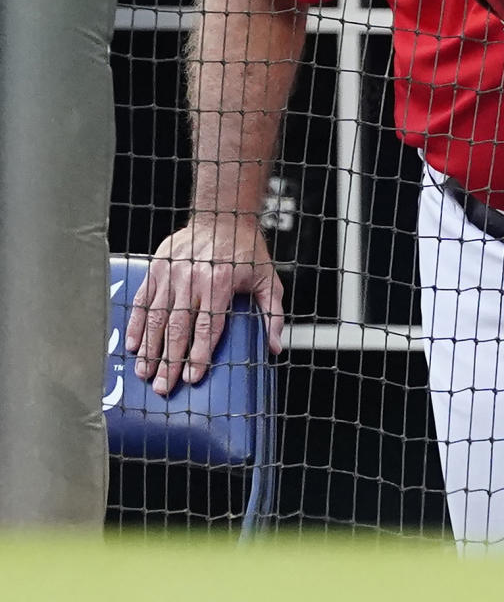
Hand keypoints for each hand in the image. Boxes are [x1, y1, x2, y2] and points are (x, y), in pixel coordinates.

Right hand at [125, 218, 283, 394]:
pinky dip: (136, 324)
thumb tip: (273, 348)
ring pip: (157, 317)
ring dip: (150, 348)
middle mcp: (194, 277)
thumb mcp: (267, 278)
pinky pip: (143, 300)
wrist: (222, 214)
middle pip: (179, 327)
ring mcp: (172, 272)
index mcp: (221, 281)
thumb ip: (271, 314)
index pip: (208, 326)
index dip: (199, 355)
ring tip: (145, 373)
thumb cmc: (245, 249)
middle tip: (164, 387)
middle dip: (170, 360)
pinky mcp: (157, 267)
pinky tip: (132, 345)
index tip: (193, 377)